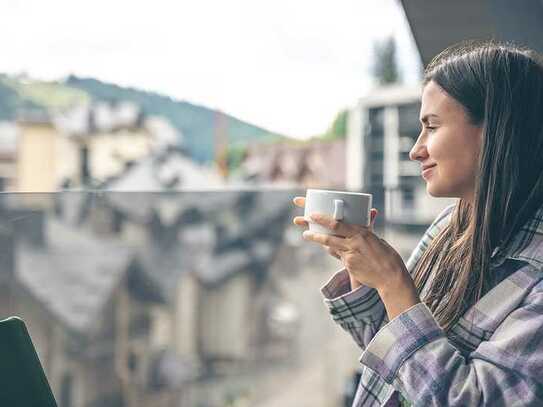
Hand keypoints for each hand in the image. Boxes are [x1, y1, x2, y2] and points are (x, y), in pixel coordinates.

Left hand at [292, 196, 408, 293]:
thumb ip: (368, 228)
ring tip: (305, 235)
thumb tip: (371, 212)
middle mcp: (354, 243)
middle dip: (314, 229)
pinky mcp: (349, 266)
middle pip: (329, 235)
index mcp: (361, 233)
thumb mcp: (377, 239)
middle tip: (302, 221)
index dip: (323, 219)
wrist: (390, 277)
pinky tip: (327, 247)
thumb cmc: (386, 256)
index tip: (312, 215)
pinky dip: (332, 250)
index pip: (338, 224)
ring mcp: (350, 255)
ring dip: (316, 239)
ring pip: (330, 245)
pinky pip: (338, 255)